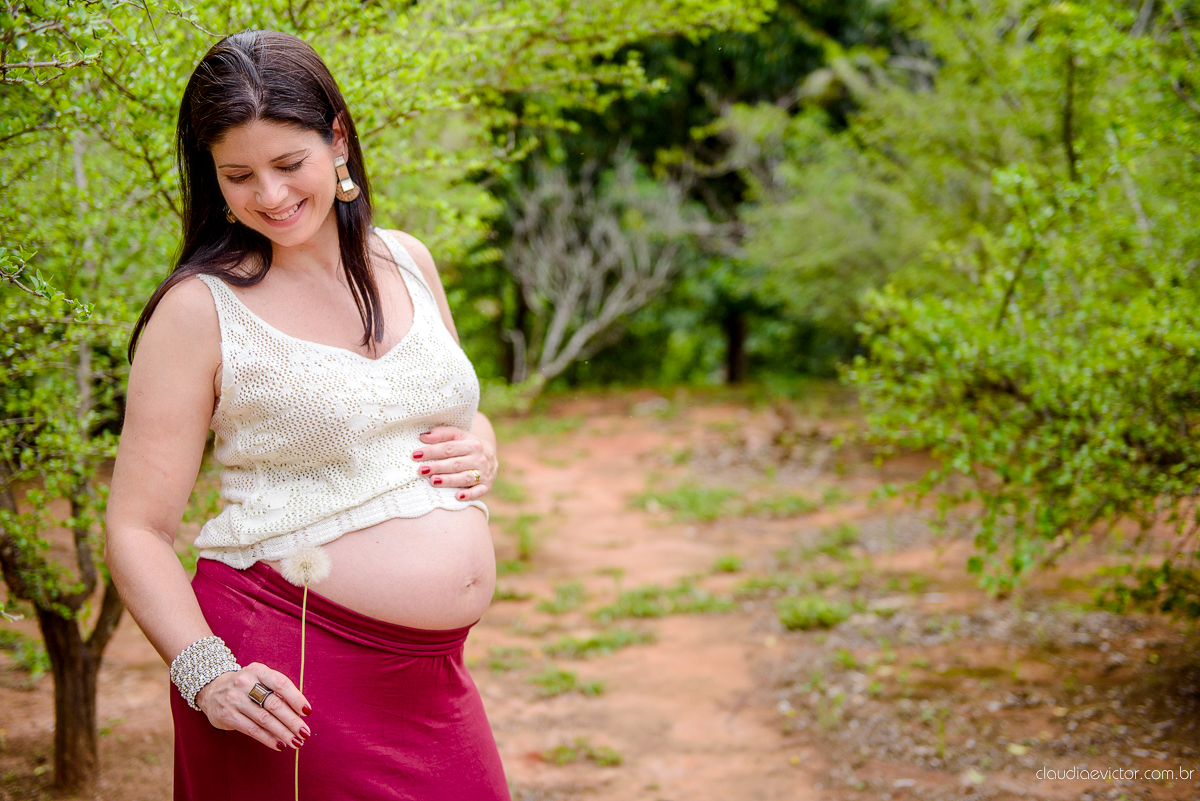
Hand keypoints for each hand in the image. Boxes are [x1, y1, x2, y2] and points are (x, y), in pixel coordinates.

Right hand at [195, 663, 310, 750]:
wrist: (212, 689)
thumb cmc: (246, 685)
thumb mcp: (260, 679)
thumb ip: (277, 691)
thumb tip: (300, 711)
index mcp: (258, 671)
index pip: (280, 684)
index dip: (296, 698)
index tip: (307, 712)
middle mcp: (245, 683)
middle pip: (274, 704)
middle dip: (292, 720)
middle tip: (305, 732)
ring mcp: (235, 700)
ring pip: (264, 720)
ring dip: (283, 733)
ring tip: (296, 742)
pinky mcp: (228, 716)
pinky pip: (252, 730)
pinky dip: (268, 738)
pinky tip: (279, 745)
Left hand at [412, 425, 497, 501]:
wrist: (490, 457)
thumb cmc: (467, 446)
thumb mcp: (459, 436)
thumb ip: (442, 434)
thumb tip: (423, 436)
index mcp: (472, 444)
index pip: (449, 448)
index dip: (432, 451)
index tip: (416, 455)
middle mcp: (479, 459)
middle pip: (456, 463)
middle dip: (438, 467)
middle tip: (421, 470)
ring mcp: (484, 473)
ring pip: (466, 478)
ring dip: (450, 480)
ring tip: (433, 481)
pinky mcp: (486, 486)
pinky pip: (479, 492)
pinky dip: (469, 495)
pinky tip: (458, 496)